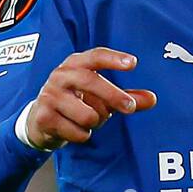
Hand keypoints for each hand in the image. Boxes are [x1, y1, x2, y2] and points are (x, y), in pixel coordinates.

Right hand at [26, 47, 156, 148]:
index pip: (95, 56)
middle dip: (114, 96)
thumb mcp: (101, 97)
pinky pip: (77, 132)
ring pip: (87, 114)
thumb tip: (152, 99)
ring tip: (88, 120)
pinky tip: (73, 129)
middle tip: (130, 107)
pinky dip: (82, 135)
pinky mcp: (44, 116)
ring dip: (95, 122)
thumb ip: (126, 97)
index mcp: (75, 64)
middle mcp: (60, 75)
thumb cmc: (75, 103)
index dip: (113, 59)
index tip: (133, 63)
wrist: (40, 121)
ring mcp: (50, 95)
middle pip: (90, 81)